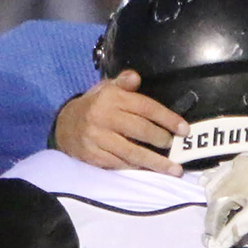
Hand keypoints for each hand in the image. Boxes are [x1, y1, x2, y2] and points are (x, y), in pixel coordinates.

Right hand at [54, 72, 185, 175]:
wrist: (64, 125)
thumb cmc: (94, 106)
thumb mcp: (106, 88)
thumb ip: (123, 83)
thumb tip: (135, 77)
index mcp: (111, 98)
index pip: (145, 107)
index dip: (167, 118)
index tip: (183, 129)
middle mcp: (103, 117)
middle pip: (140, 130)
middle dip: (161, 139)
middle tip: (175, 146)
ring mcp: (97, 138)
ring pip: (132, 152)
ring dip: (155, 162)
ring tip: (174, 169)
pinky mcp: (93, 155)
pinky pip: (120, 164)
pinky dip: (137, 168)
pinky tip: (150, 170)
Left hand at [201, 153, 247, 247]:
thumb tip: (230, 190)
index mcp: (242, 162)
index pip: (214, 179)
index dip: (211, 196)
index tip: (212, 207)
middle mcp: (240, 173)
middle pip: (214, 195)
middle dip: (212, 213)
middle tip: (213, 227)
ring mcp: (247, 189)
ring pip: (221, 210)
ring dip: (215, 226)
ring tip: (214, 238)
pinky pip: (235, 225)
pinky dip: (226, 237)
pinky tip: (219, 245)